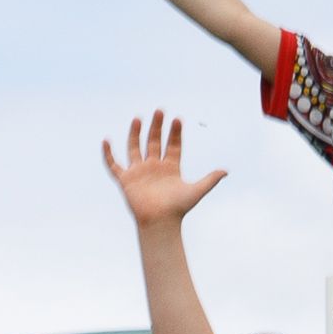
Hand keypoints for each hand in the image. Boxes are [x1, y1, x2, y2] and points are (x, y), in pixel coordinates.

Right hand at [102, 109, 224, 231]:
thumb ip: (210, 180)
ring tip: (138, 118)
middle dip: (157, 127)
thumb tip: (226, 171)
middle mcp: (154, 167)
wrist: (160, 222)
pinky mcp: (125, 180)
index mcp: (170, 168)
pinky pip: (114, 165)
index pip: (172, 145)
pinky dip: (108, 154)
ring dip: (135, 133)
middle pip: (153, 142)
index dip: (174, 133)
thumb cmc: (178, 209)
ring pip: (134, 148)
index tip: (178, 119)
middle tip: (160, 111)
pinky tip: (106, 140)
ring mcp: (139, 172)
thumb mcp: (197, 190)